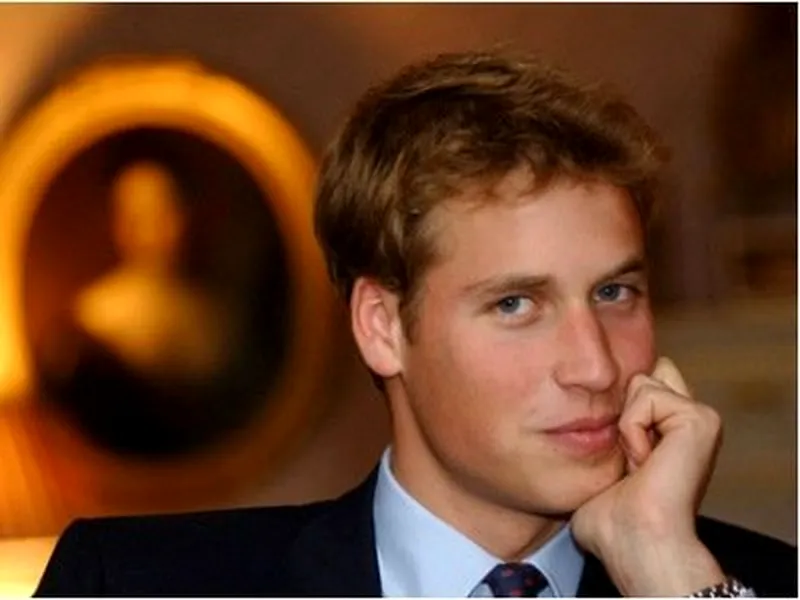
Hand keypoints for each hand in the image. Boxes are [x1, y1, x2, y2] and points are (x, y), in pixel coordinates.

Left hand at [571, 357, 725, 595]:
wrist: (634, 540)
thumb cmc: (611, 521)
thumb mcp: (597, 468)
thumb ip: (597, 437)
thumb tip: (565, 418)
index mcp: (670, 432)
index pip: (639, 383)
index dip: (615, 405)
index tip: (615, 451)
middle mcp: (688, 421)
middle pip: (638, 374)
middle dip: (619, 411)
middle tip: (628, 460)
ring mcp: (699, 418)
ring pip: (639, 381)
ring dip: (625, 425)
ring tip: (637, 464)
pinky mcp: (701, 417)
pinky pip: (647, 394)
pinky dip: (632, 428)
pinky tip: (644, 462)